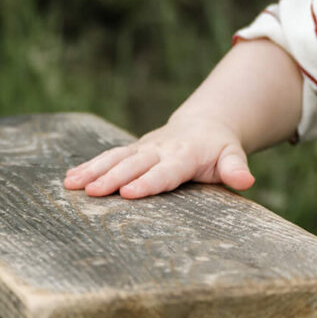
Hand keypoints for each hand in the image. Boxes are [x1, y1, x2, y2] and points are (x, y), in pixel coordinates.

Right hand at [62, 115, 255, 198]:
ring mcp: (144, 148)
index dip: (148, 182)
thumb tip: (246, 181)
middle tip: (92, 192)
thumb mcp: (232, 155)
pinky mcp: (133, 150)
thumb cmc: (219, 148)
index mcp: (185, 155)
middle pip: (134, 165)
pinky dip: (89, 166)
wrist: (205, 124)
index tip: (129, 192)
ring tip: (71, 184)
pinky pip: (109, 157)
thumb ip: (236, 168)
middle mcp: (160, 149)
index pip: (165, 172)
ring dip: (93, 170)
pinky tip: (70, 179)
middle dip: (113, 177)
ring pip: (116, 158)